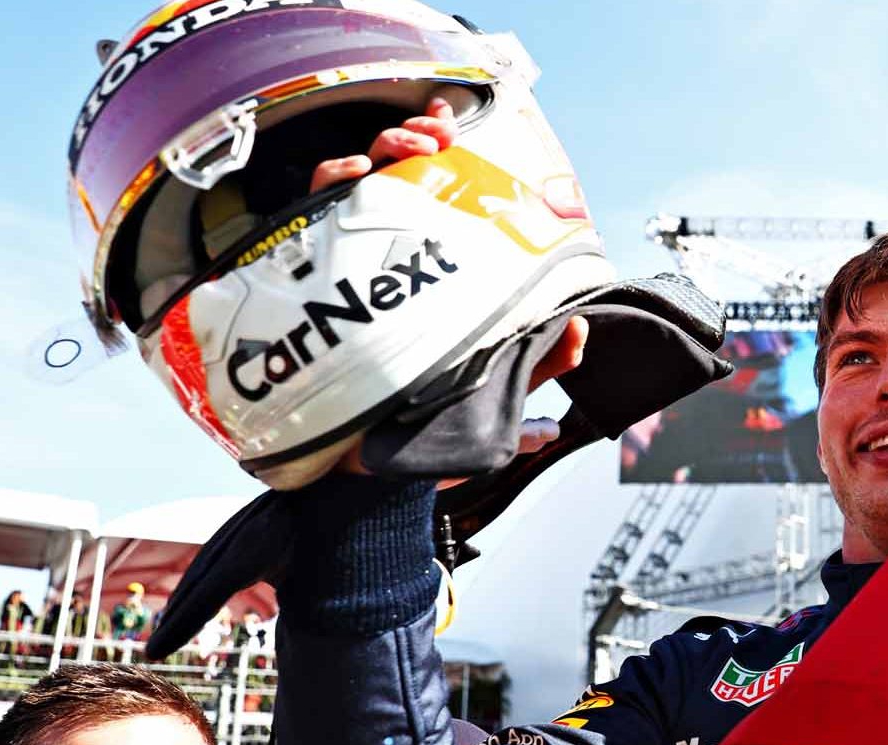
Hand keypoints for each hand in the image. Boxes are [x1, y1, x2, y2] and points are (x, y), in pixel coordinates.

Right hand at [311, 97, 588, 476]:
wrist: (376, 473)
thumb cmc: (433, 423)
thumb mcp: (498, 388)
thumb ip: (541, 361)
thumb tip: (580, 329)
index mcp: (423, 272)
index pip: (423, 196)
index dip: (432, 149)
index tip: (451, 129)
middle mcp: (378, 262)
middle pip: (384, 176)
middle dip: (406, 141)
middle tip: (432, 142)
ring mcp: (340, 269)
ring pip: (345, 185)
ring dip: (375, 153)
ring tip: (403, 155)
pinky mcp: (306, 286)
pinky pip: (306, 222)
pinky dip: (328, 187)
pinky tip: (354, 178)